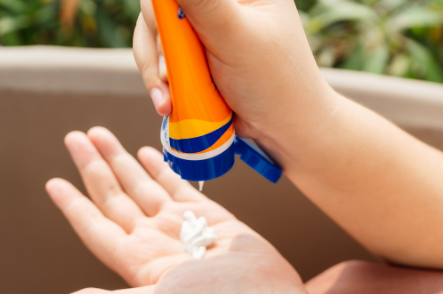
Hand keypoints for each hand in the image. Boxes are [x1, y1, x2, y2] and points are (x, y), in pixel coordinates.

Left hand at [46, 127, 311, 293]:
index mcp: (137, 263)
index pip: (95, 226)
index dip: (73, 205)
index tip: (53, 182)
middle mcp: (155, 242)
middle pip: (115, 198)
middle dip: (94, 167)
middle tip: (74, 136)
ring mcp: (182, 228)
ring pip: (143, 186)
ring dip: (121, 161)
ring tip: (100, 135)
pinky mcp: (211, 218)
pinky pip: (178, 187)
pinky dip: (160, 170)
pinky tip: (146, 153)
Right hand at [134, 0, 339, 161]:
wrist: (287, 132)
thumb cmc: (274, 83)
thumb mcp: (233, 34)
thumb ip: (200, 0)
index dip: (167, 6)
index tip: (168, 35)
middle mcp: (226, 3)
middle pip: (163, 6)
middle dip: (159, 44)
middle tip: (166, 75)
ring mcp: (209, 29)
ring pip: (158, 33)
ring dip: (156, 67)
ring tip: (167, 99)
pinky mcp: (198, 56)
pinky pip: (165, 57)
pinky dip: (163, 79)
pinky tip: (170, 101)